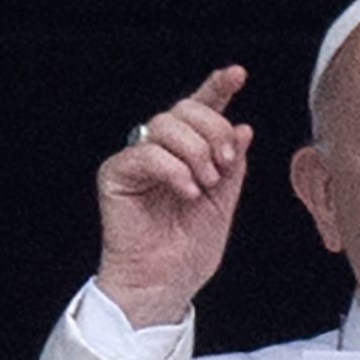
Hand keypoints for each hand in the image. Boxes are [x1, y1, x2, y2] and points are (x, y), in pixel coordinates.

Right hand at [93, 65, 254, 328]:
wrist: (165, 284)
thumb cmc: (189, 250)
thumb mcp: (224, 201)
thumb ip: (233, 163)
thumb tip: (243, 127)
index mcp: (187, 153)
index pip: (201, 109)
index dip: (218, 87)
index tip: (237, 74)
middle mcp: (160, 150)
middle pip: (184, 109)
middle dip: (213, 131)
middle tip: (225, 164)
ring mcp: (136, 160)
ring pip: (164, 124)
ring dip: (195, 152)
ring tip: (204, 185)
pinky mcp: (115, 175)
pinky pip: (145, 153)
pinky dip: (173, 169)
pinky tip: (186, 191)